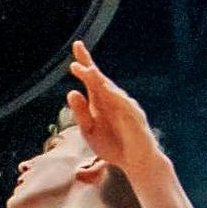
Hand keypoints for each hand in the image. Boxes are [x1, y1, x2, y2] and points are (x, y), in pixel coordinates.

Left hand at [63, 40, 167, 186]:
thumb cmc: (112, 144)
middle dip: (89, 70)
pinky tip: (106, 91)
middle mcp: (114, 100)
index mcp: (100, 101)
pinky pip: (125, 106)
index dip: (85, 63)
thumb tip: (71, 91)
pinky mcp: (135, 119)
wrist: (135, 162)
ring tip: (87, 71)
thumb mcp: (89, 130)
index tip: (77, 45)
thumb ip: (80, 113)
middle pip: (101, 80)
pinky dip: (116, 98)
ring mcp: (126, 107)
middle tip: (76, 58)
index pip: (92, 78)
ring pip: (112, 91)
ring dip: (99, 81)